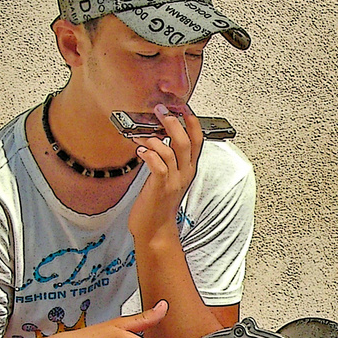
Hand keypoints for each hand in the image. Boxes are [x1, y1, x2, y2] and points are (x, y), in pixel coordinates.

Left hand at [128, 105, 203, 242]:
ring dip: (153, 139)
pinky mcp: (160, 188)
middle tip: (160, 111)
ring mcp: (173, 181)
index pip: (197, 141)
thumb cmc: (157, 203)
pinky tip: (140, 151)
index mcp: (187, 170)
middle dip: (173, 123)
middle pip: (185, 142)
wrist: (154, 229)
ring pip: (170, 151)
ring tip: (141, 137)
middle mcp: (184, 174)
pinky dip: (149, 154)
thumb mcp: (167, 178)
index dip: (192, 123)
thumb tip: (155, 136)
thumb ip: (166, 159)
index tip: (183, 107)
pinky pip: (158, 166)